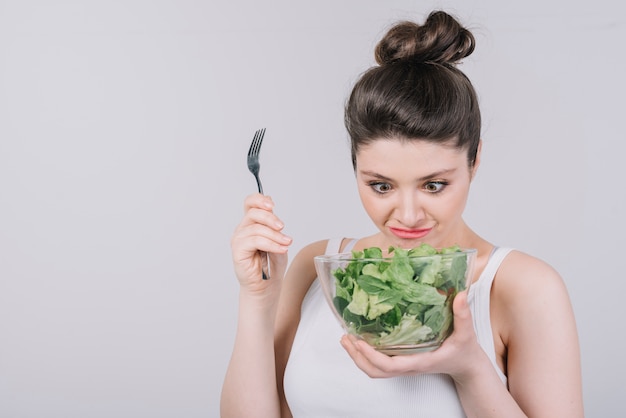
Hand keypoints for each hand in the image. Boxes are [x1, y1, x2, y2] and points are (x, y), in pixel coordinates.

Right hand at [231, 193, 291, 291]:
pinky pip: (255, 241)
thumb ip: (273, 225)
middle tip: (282, 227)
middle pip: (253, 213)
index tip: (272, 205)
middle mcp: (242, 230)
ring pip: (257, 229)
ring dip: (275, 236)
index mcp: (251, 223)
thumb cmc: (272, 264)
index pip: (250, 203)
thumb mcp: (278, 239)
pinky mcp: (238, 251)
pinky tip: (281, 249)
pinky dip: (271, 244)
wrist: (267, 286)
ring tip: (286, 243)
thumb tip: (272, 210)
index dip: (259, 200)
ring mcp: (238, 240)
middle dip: (271, 218)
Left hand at [340, 291, 485, 380]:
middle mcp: (408, 367)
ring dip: (358, 358)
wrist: (467, 366)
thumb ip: (463, 315)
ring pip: (375, 371)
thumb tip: (461, 295)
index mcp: (420, 361)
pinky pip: (380, 365)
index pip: (390, 366)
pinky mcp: (403, 363)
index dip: (371, 356)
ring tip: (346, 339)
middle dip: (357, 357)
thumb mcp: (466, 333)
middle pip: (375, 371)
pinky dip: (366, 356)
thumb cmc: (465, 352)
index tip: (359, 342)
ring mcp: (404, 367)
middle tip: (345, 337)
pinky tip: (360, 340)